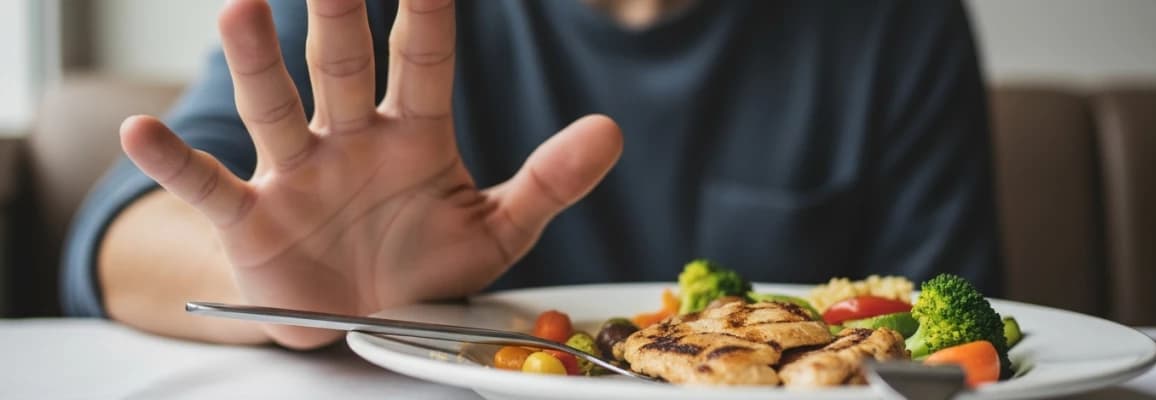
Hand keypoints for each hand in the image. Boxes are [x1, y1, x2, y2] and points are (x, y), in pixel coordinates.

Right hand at [119, 0, 621, 348]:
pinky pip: (210, 186)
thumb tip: (612, 131)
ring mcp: (297, 174)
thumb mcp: (498, 230)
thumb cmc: (427, 267)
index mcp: (415, 136)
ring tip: (240, 8)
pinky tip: (142, 131)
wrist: (362, 324)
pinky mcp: (252, 221)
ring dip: (257, 64)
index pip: (426, 62)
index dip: (431, 13)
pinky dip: (177, 162)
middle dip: (337, 17)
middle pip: (343, 67)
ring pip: (276, 108)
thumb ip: (550, 182)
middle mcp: (351, 141)